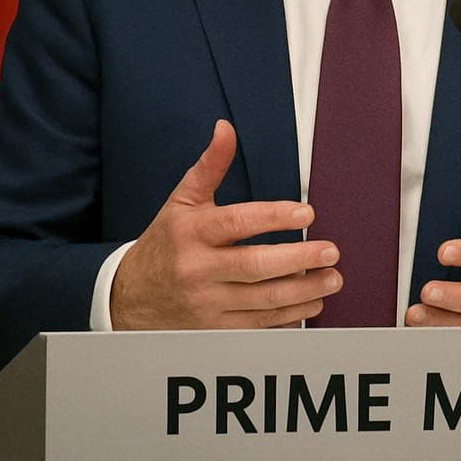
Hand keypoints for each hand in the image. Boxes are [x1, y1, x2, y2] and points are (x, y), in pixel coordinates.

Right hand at [110, 119, 341, 329]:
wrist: (129, 297)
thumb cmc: (165, 243)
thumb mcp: (181, 201)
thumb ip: (210, 166)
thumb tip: (225, 130)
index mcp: (192, 232)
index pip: (237, 223)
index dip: (274, 217)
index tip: (307, 213)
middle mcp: (198, 270)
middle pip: (255, 266)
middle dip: (298, 259)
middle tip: (330, 251)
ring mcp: (206, 304)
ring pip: (262, 300)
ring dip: (303, 291)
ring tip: (332, 278)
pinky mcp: (214, 330)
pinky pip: (258, 326)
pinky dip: (289, 317)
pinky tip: (311, 302)